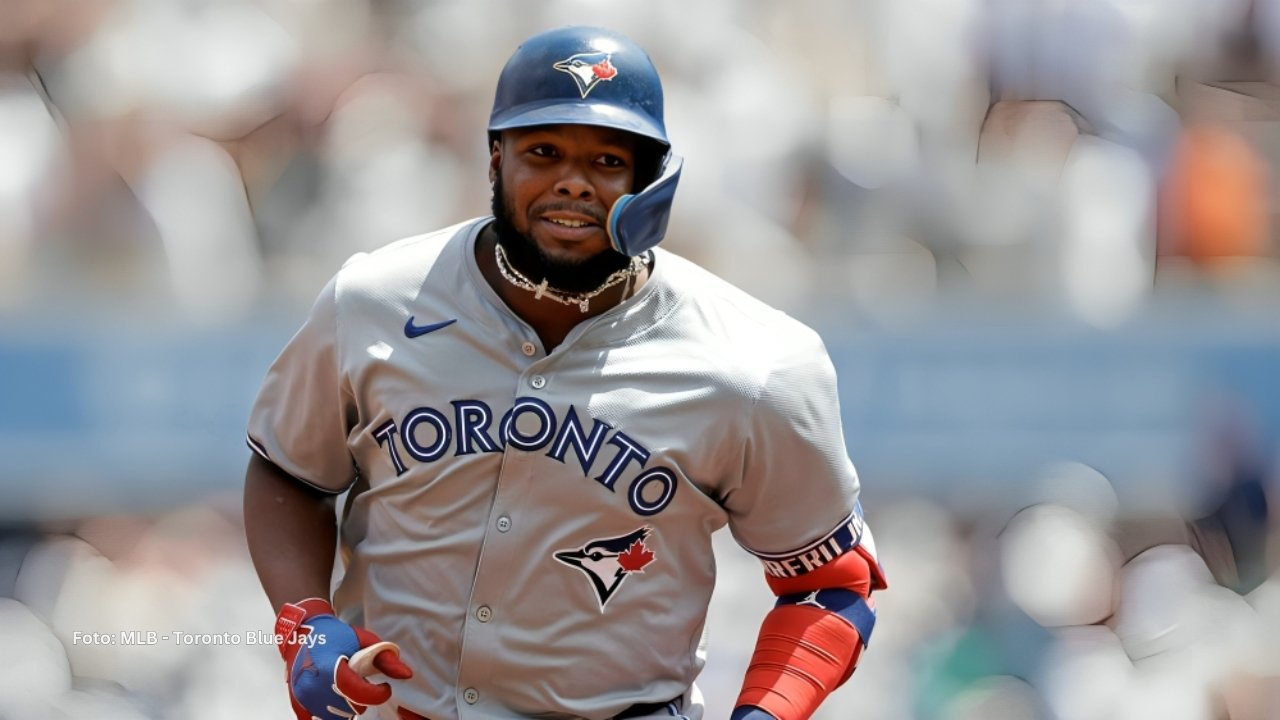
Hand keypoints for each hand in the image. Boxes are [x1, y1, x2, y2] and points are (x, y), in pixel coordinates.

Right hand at [277, 599, 413, 719]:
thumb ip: (385, 658)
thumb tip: (406, 674)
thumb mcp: (364, 640)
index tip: (384, 688)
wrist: (302, 632)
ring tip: (346, 687)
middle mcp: (313, 687)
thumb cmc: (334, 635)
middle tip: (360, 681)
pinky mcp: (298, 704)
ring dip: (346, 707)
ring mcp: (303, 698)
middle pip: (350, 708)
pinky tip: (335, 699)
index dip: (378, 694)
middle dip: (361, 698)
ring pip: (336, 717)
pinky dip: (330, 713)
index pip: (359, 694)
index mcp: (330, 669)